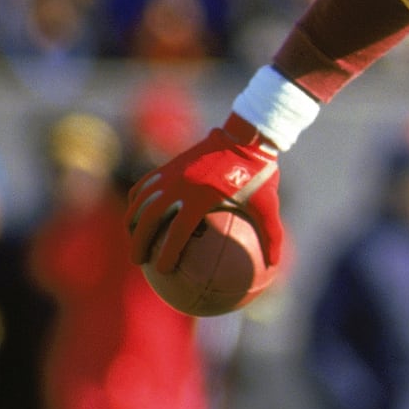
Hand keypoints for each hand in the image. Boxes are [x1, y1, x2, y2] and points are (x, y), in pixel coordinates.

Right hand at [126, 115, 283, 270]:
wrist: (246, 138)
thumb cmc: (259, 175)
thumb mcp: (269, 205)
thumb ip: (272, 235)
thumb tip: (275, 264)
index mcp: (202, 196)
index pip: (178, 231)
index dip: (167, 252)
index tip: (161, 270)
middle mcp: (181, 185)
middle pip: (150, 218)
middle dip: (140, 242)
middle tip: (138, 261)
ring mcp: (171, 173)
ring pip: (141, 201)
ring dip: (132, 222)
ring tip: (133, 242)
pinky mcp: (169, 165)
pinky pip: (144, 185)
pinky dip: (137, 201)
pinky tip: (138, 215)